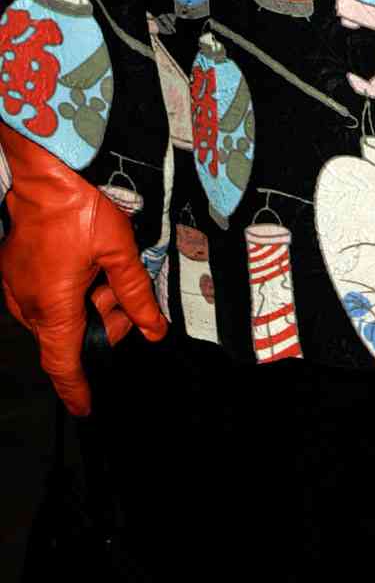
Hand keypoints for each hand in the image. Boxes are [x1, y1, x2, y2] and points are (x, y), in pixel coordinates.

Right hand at [0, 129, 166, 415]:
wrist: (46, 175)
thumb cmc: (77, 206)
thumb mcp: (120, 252)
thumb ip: (137, 295)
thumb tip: (152, 328)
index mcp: (53, 309)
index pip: (63, 365)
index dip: (77, 390)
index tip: (86, 407)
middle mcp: (28, 305)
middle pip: (70, 335)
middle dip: (102, 320)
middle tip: (123, 291)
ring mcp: (16, 288)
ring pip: (58, 314)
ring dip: (86, 301)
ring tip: (105, 266)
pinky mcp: (13, 271)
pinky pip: (43, 295)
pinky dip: (68, 289)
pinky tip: (85, 261)